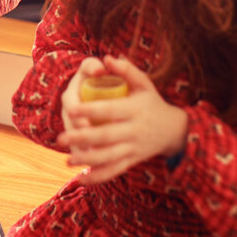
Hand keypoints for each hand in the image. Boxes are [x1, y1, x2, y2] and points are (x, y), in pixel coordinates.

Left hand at [57, 54, 187, 185]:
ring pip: (109, 157)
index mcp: (135, 109)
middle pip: (106, 136)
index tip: (71, 109)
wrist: (175, 130)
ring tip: (67, 159)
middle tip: (60, 137)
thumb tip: (107, 58)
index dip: (90, 110)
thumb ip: (127, 70)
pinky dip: (98, 176)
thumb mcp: (145, 84)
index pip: (110, 109)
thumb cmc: (153, 102)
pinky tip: (81, 178)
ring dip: (87, 160)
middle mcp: (135, 130)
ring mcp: (134, 148)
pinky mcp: (133, 161)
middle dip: (82, 137)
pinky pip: (115, 170)